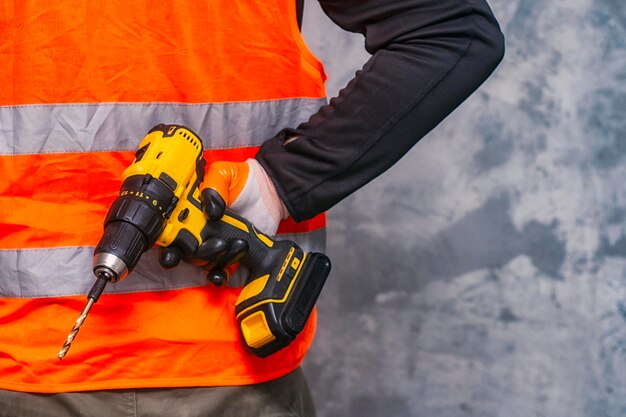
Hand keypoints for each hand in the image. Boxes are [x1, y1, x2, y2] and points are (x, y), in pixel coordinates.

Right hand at [159, 159, 287, 284]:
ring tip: (229, 244)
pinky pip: (219, 271)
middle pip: (183, 250)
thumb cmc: (243, 180)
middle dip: (192, 252)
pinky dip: (219, 275)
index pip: (169, 229)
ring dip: (212, 258)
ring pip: (201, 262)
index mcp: (188, 211)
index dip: (167, 239)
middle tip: (209, 243)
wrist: (270, 193)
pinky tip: (224, 271)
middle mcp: (197, 230)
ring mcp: (212, 244)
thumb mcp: (223, 174)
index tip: (174, 243)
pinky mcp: (229, 256)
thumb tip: (211, 211)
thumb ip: (212, 188)